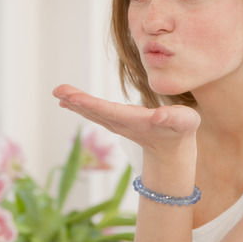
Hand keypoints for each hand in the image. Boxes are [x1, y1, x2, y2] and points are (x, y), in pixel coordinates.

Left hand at [52, 84, 199, 163]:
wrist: (173, 151)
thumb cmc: (181, 131)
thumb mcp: (185, 123)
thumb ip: (174, 118)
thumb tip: (160, 115)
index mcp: (136, 121)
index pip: (110, 111)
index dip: (91, 104)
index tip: (73, 98)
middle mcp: (122, 124)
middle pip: (95, 111)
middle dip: (76, 101)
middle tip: (57, 90)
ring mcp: (117, 124)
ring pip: (92, 112)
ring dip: (74, 102)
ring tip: (58, 93)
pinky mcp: (116, 122)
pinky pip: (94, 113)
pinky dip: (79, 106)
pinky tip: (66, 101)